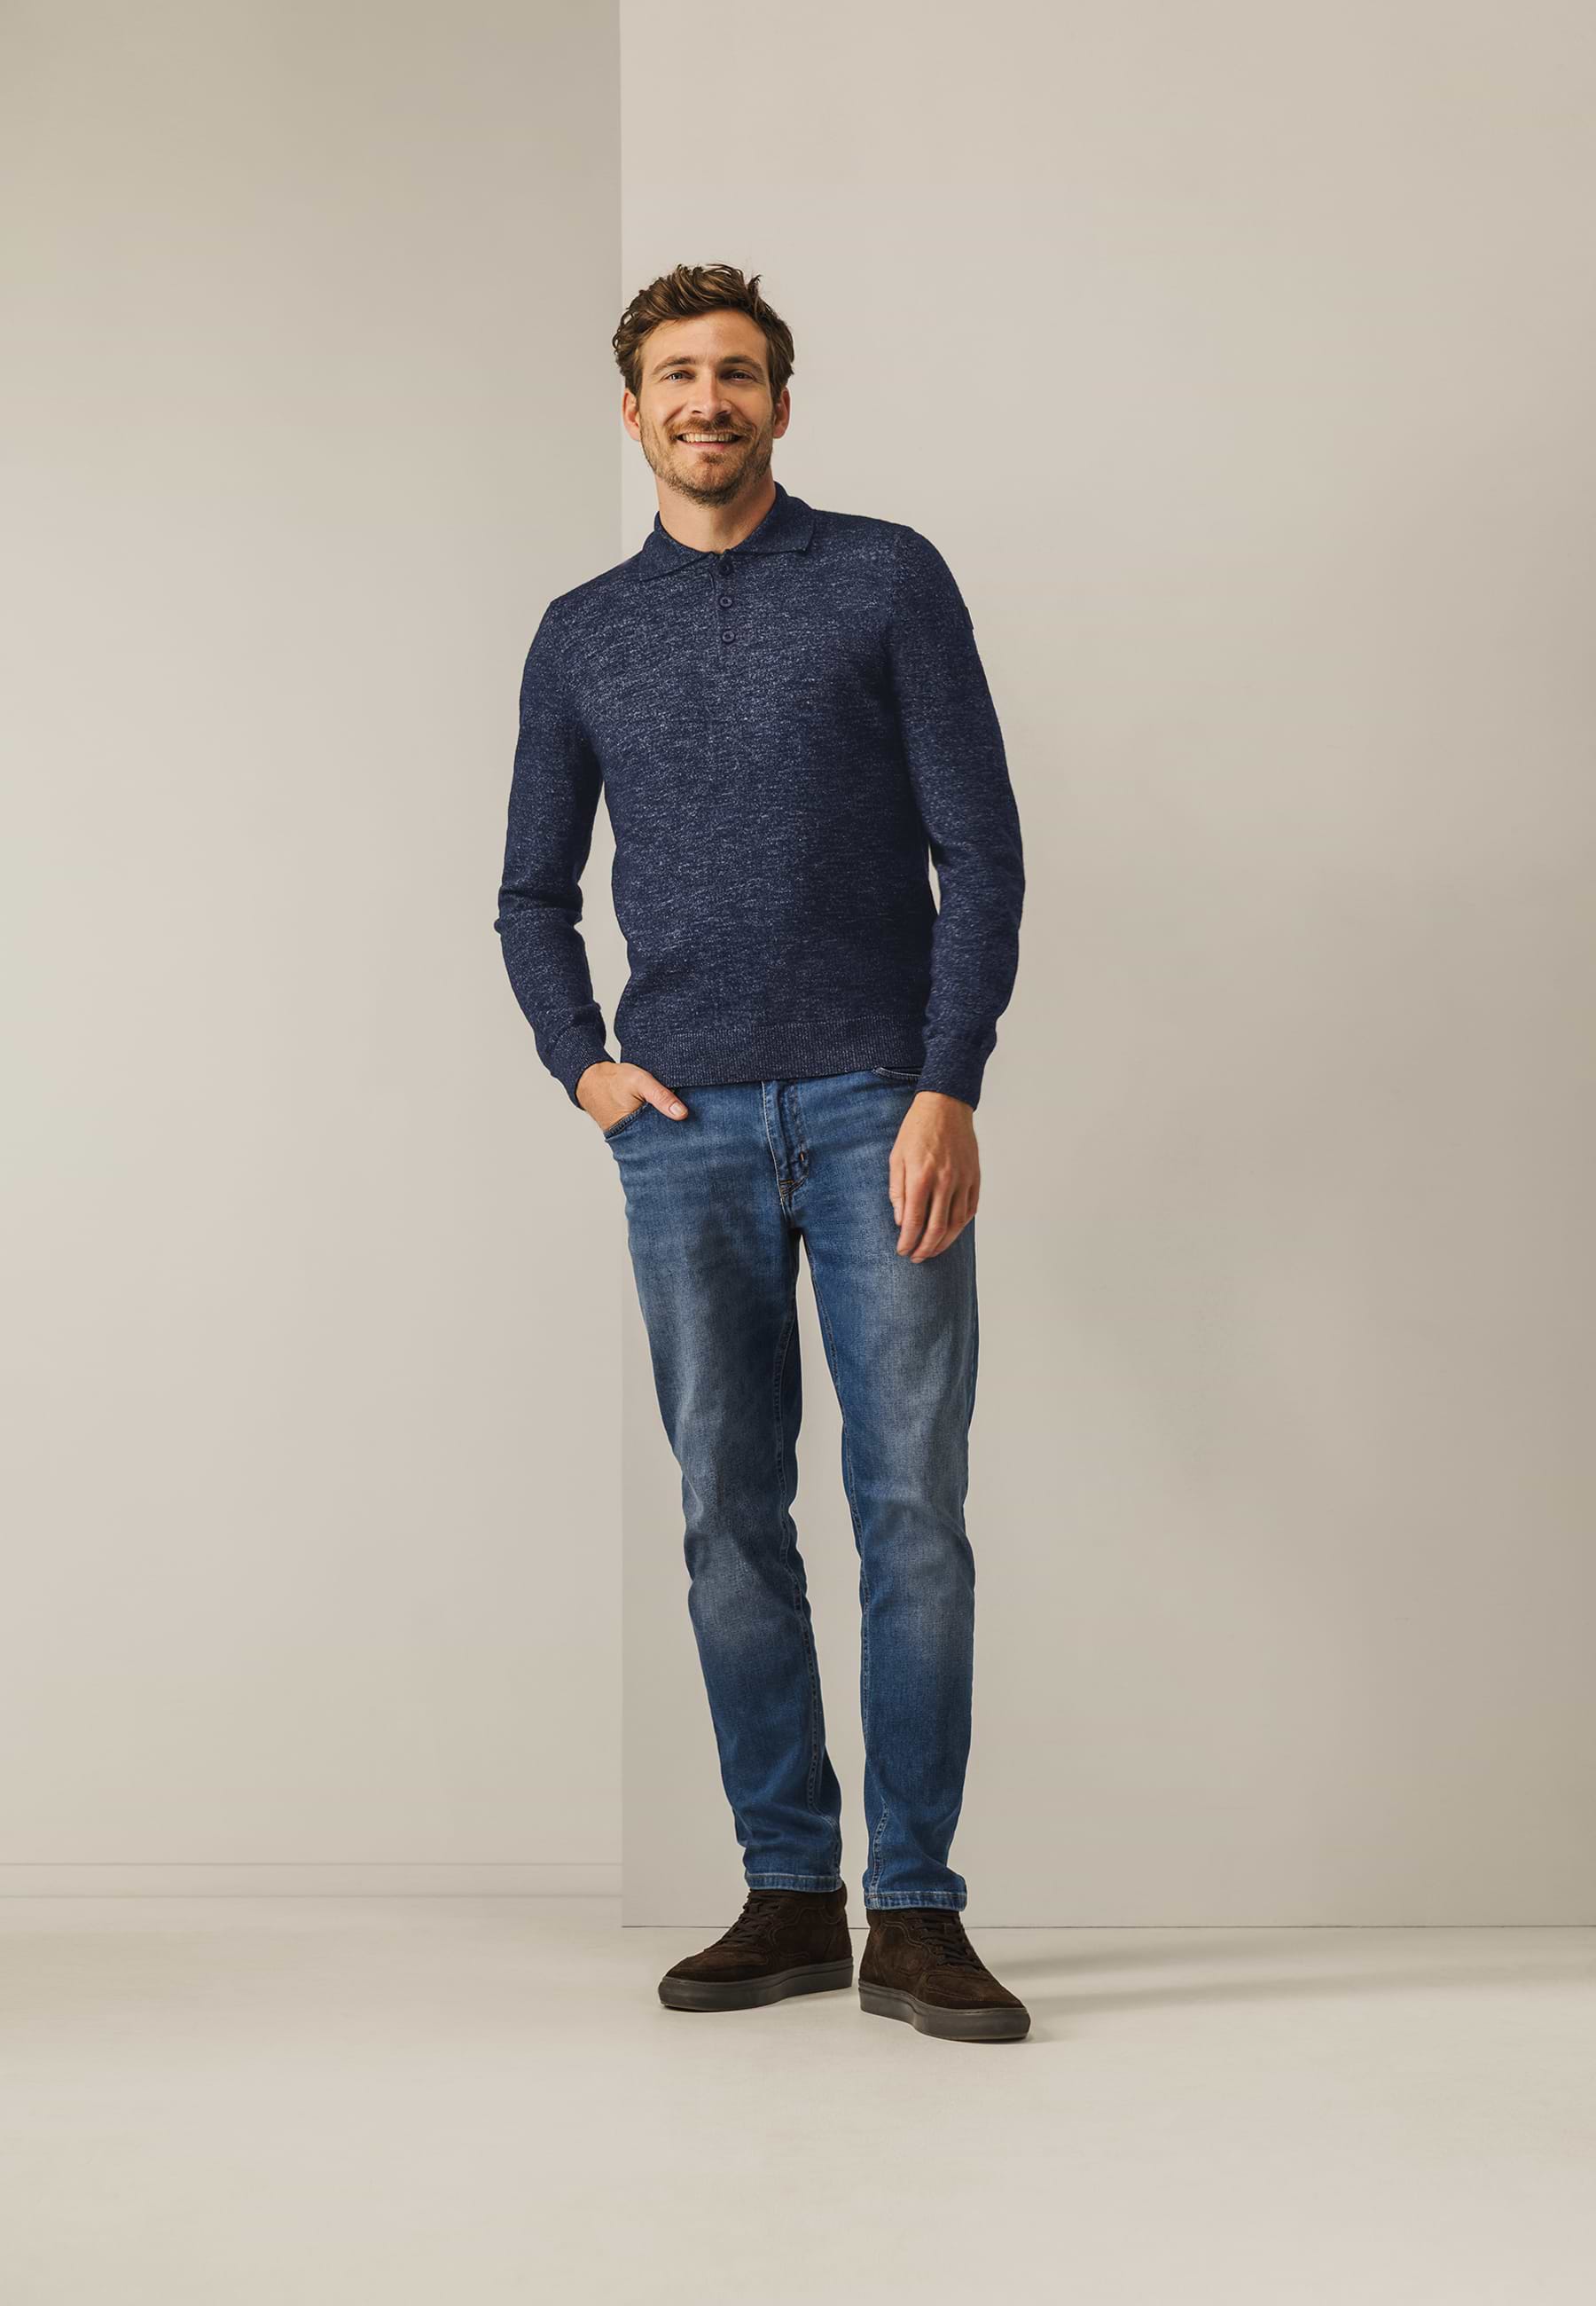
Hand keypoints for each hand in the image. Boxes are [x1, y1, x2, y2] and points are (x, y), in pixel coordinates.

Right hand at [577, 1060, 688, 1132]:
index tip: (695, 1136)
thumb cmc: (614, 1080)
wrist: (590, 1079)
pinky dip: (656, 1128)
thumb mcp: (640, 1082)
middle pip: (659, 1143)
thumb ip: (661, 1096)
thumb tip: (683, 1113)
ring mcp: (629, 1136)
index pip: (663, 1142)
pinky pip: (646, 1133)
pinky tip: (667, 1122)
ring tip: (683, 1129)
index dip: (679, 1138)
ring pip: (653, 1139)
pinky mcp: (628, 1132)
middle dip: (674, 1138)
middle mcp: (631, 1138)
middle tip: (693, 1134)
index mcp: (634, 1130)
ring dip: (665, 1133)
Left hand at [890, 1093, 979, 1258]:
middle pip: (937, 1228)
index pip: (914, 1220)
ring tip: (932, 1251)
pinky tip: (951, 1232)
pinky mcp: (975, 1177)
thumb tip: (901, 1221)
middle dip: (925, 1248)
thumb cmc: (916, 1130)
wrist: (945, 1106)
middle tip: (916, 1257)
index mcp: (921, 1176)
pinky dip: (961, 1225)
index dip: (908, 1241)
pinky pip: (970, 1209)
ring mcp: (963, 1180)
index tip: (902, 1251)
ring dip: (944, 1242)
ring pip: (957, 1223)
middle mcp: (944, 1181)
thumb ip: (897, 1191)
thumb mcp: (896, 1158)